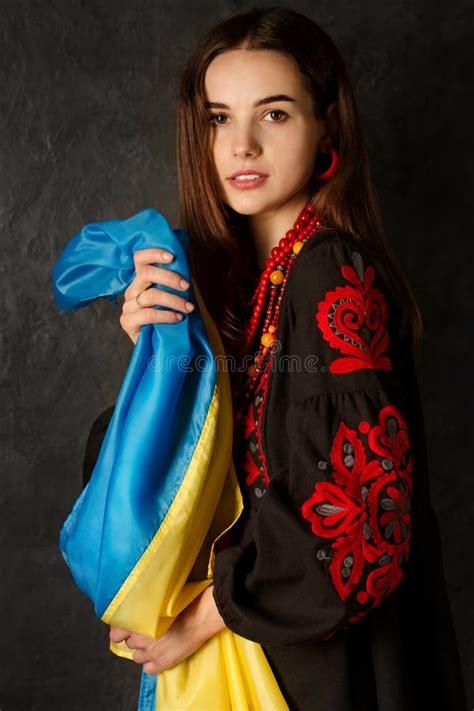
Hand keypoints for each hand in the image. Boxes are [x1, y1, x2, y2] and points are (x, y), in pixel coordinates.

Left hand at [109, 585, 225, 673]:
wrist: (201, 616)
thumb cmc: (183, 601)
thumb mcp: (160, 598)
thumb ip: (145, 606)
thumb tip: (138, 607)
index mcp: (138, 621)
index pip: (116, 633)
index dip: (121, 631)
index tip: (128, 627)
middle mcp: (141, 638)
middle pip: (129, 643)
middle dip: (136, 638)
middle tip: (147, 632)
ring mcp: (151, 652)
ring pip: (137, 657)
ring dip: (143, 651)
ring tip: (154, 643)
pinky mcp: (163, 663)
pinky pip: (148, 669)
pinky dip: (152, 664)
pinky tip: (160, 655)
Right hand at [119, 248, 195, 344]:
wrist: (159, 345)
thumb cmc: (169, 318)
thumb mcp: (172, 296)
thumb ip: (175, 283)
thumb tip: (187, 266)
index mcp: (140, 280)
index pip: (140, 259)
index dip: (154, 253)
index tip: (172, 257)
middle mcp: (132, 290)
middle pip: (146, 274)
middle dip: (170, 278)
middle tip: (186, 286)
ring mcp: (128, 306)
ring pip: (150, 295)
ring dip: (174, 300)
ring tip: (189, 308)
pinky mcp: (127, 322)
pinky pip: (148, 314)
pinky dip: (166, 315)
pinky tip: (178, 318)